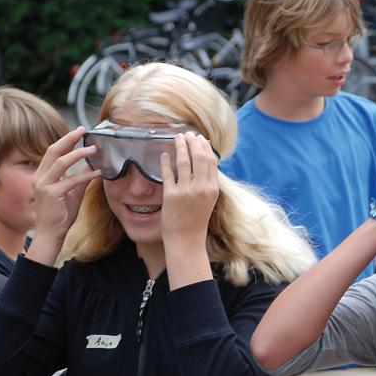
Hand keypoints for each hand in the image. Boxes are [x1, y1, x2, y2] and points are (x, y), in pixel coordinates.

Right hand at [31, 127, 101, 244]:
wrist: (51, 235)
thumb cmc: (60, 216)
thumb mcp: (72, 193)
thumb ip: (79, 180)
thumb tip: (91, 167)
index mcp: (41, 175)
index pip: (53, 152)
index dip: (66, 140)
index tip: (79, 131)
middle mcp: (40, 177)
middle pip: (54, 151)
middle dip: (69, 138)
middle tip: (83, 130)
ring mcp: (44, 185)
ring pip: (62, 162)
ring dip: (79, 154)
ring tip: (94, 149)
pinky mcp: (52, 194)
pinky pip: (71, 180)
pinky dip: (86, 175)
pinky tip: (97, 172)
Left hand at [159, 133, 218, 249]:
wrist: (187, 240)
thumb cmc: (196, 221)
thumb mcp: (208, 200)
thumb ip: (207, 183)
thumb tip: (204, 164)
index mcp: (212, 188)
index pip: (211, 160)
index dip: (205, 146)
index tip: (199, 138)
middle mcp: (201, 188)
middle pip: (199, 157)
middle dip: (193, 142)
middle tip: (187, 134)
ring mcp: (186, 191)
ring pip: (184, 162)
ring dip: (180, 147)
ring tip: (177, 138)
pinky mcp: (171, 196)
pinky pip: (168, 173)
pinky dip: (165, 162)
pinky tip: (163, 155)